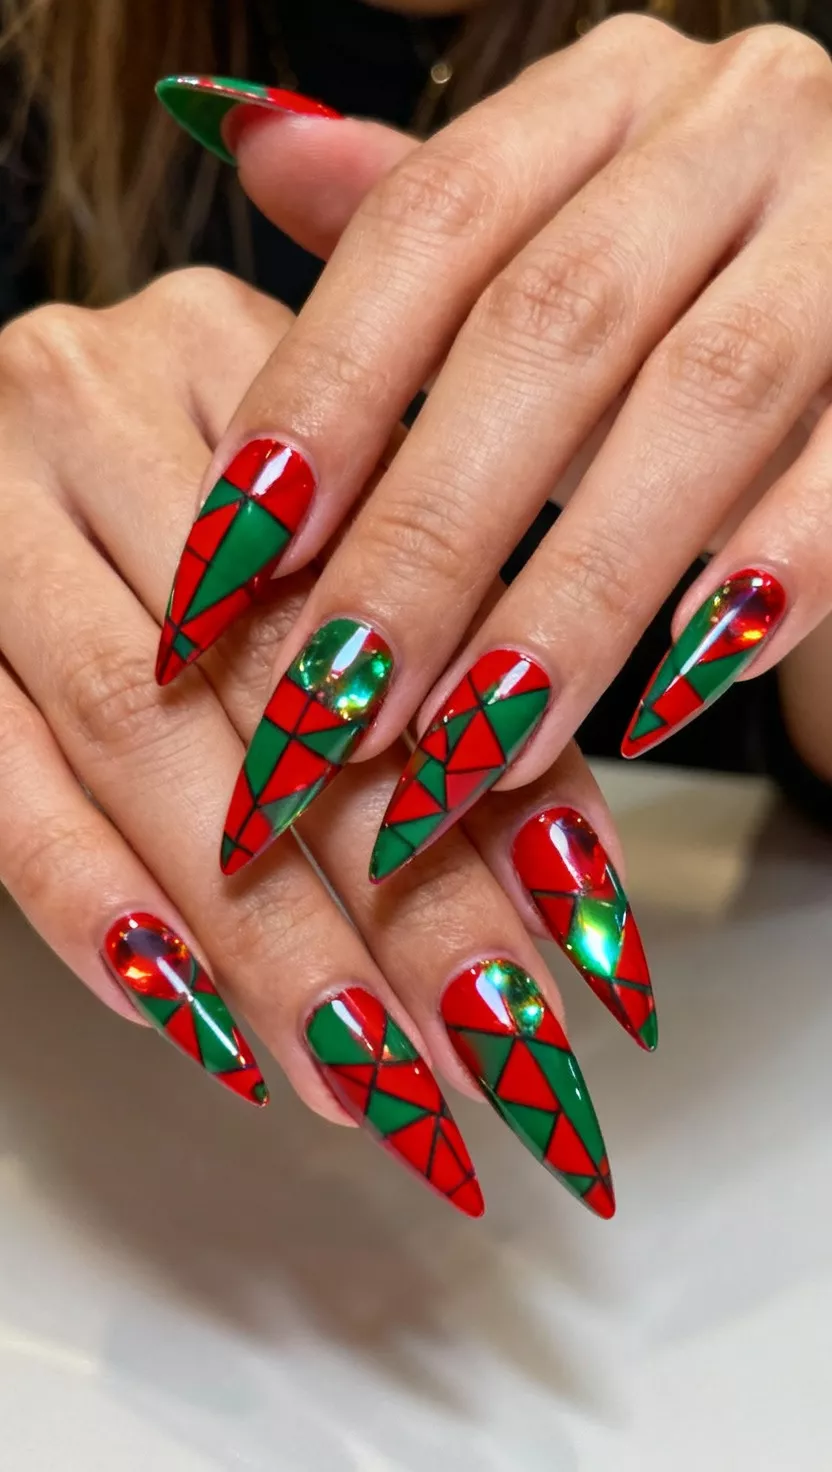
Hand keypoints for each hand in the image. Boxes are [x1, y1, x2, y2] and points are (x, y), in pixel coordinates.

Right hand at [0, 258, 651, 1218]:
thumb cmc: (148, 502)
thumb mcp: (287, 521)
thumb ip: (416, 641)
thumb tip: (569, 868)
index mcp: (230, 352)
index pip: (393, 592)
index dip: (495, 773)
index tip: (585, 938)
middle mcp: (93, 402)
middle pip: (276, 677)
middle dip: (401, 892)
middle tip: (497, 1050)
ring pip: (139, 738)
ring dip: (265, 934)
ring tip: (371, 1079)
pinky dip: (93, 905)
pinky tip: (197, 1025)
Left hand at [160, 17, 831, 880]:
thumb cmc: (683, 300)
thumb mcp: (550, 244)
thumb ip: (423, 229)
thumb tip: (246, 143)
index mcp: (610, 95)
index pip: (435, 222)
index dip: (323, 393)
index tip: (229, 564)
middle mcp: (739, 129)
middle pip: (552, 326)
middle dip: (428, 538)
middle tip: (333, 712)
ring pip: (701, 406)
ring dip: (571, 599)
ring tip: (467, 751)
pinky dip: (758, 591)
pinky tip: (657, 708)